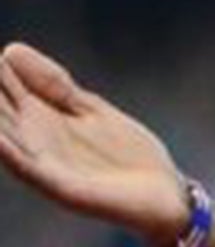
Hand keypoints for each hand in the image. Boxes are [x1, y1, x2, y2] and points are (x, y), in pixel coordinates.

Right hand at [0, 43, 190, 245]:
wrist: (165, 196)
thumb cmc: (127, 155)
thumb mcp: (90, 110)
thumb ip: (55, 86)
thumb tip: (10, 50)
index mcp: (42, 119)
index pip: (7, 87)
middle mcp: (35, 141)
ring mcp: (46, 164)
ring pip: (5, 139)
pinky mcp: (61, 187)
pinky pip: (29, 169)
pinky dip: (10, 153)